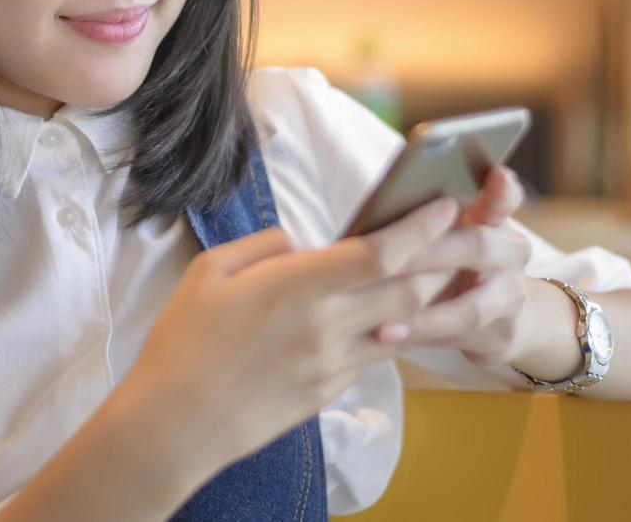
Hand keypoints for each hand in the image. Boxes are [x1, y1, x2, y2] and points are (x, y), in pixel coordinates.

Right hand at [116, 193, 462, 481]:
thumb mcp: (210, 271)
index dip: (421, 227)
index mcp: (298, 287)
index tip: (443, 207)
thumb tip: (300, 243)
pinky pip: (368, 355)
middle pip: (410, 292)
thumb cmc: (184, 343)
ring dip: (420, 300)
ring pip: (400, 327)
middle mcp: (327, 326)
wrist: (177, 424)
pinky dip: (379, 333)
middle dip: (440, 262)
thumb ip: (264, 245)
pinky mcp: (330, 392)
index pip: (380, 252)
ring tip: (425, 276)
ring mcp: (333, 364)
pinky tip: (369, 321)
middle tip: (453, 238)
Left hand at [383, 166, 534, 365]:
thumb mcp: (445, 235)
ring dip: (423, 316)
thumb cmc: (452, 262)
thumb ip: (425, 223)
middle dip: (429, 255)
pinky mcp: (504, 335)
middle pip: (478, 247)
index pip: (505, 195)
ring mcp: (513, 296)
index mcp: (495, 219)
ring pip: (470, 308)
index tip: (495, 175)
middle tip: (388, 263)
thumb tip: (371, 221)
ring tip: (381, 323)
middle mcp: (512, 253)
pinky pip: (460, 340)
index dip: (501, 188)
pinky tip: (389, 339)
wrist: (502, 315)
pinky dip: (422, 338)